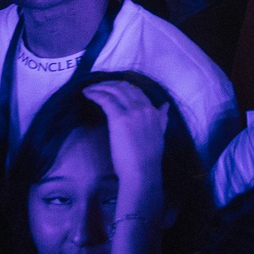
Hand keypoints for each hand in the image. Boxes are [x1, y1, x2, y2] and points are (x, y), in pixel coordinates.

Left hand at [84, 78, 171, 220]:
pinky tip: (87, 94)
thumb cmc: (148, 157)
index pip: (136, 91)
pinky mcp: (119, 118)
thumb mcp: (160, 133)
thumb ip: (162, 118)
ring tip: (90, 89)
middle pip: (124, 87)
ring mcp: (131, 111)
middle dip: (109, 84)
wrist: (142, 170)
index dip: (122, 86)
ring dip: (100, 87)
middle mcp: (143, 107)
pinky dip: (95, 94)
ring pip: (114, 90)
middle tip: (97, 86)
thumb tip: (165, 106)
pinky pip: (105, 99)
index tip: (111, 88)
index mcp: (153, 111)